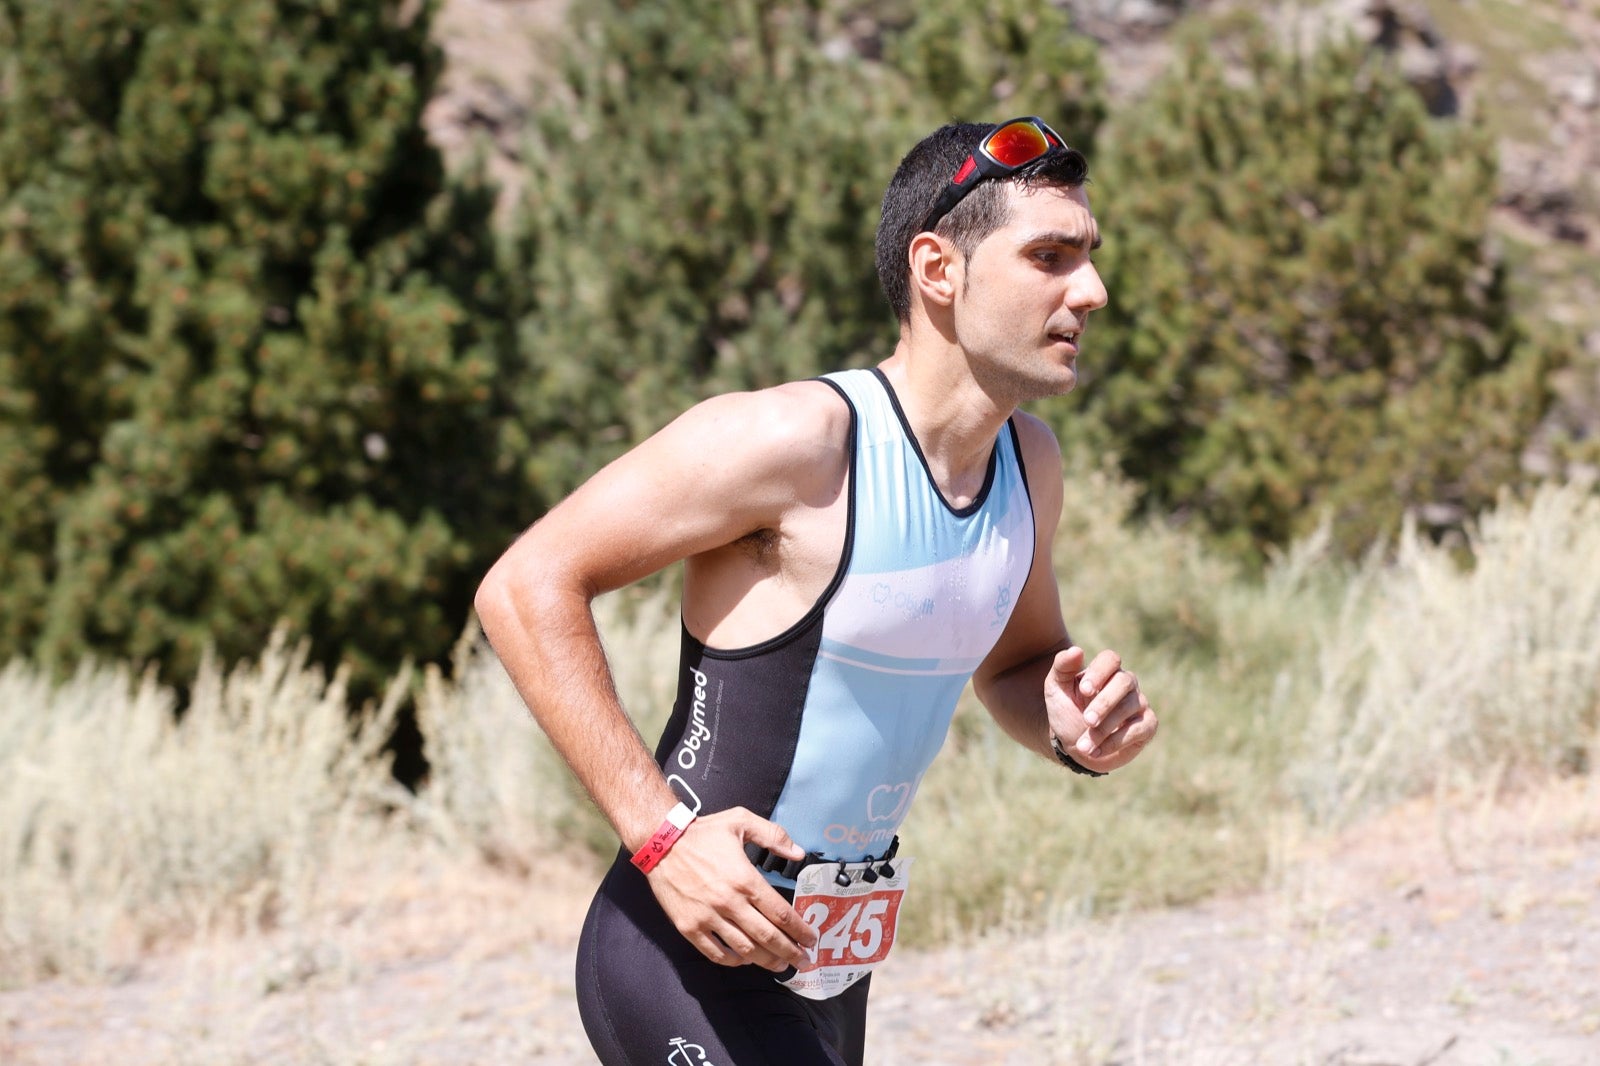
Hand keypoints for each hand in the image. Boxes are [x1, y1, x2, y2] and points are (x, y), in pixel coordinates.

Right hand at [644, 807, 819, 970]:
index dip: (799, 930)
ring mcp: (707, 917)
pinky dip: (734, 960)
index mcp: (745, 879)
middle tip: (803, 962)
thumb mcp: (741, 821)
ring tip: (780, 965)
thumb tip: (799, 853)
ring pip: (744, 949)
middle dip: (789, 952)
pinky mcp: (689, 927)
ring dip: (766, 961)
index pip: (780, 913)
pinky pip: (715, 952)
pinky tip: (746, 959)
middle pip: (767, 937)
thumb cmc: (703, 832)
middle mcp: (729, 902)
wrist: (661, 842)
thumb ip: (773, 835)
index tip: (811, 940)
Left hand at [1043, 646, 1156, 772]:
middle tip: (1087, 721)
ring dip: (1104, 729)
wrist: (1071, 745)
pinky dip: (1116, 742)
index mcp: (1105, 670)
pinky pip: (1140, 729)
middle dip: (1103, 703)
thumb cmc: (1066, 711)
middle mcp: (1126, 683)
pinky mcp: (1148, 726)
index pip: (1110, 659)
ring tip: (1083, 745)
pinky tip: (1096, 751)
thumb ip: (1062, 666)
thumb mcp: (1056, 688)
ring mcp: (1139, 703)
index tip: (1084, 691)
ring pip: (1130, 708)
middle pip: (1124, 682)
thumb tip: (1077, 650)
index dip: (1099, 672)